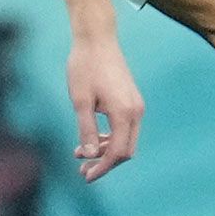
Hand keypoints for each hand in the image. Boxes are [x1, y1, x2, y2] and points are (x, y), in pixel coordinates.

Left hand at [65, 24, 146, 182]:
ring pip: (125, 140)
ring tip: (79, 154)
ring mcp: (135, 105)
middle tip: (82, 170)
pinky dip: (109, 137)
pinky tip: (90, 139)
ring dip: (105, 150)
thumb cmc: (85, 67)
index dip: (102, 168)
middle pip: (125, 150)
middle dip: (104, 163)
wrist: (96, 39)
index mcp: (124, 113)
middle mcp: (135, 111)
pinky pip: (124, 128)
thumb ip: (86, 130)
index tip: (85, 176)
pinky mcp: (131, 100)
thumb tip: (88, 155)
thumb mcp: (80, 101)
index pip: (117, 153)